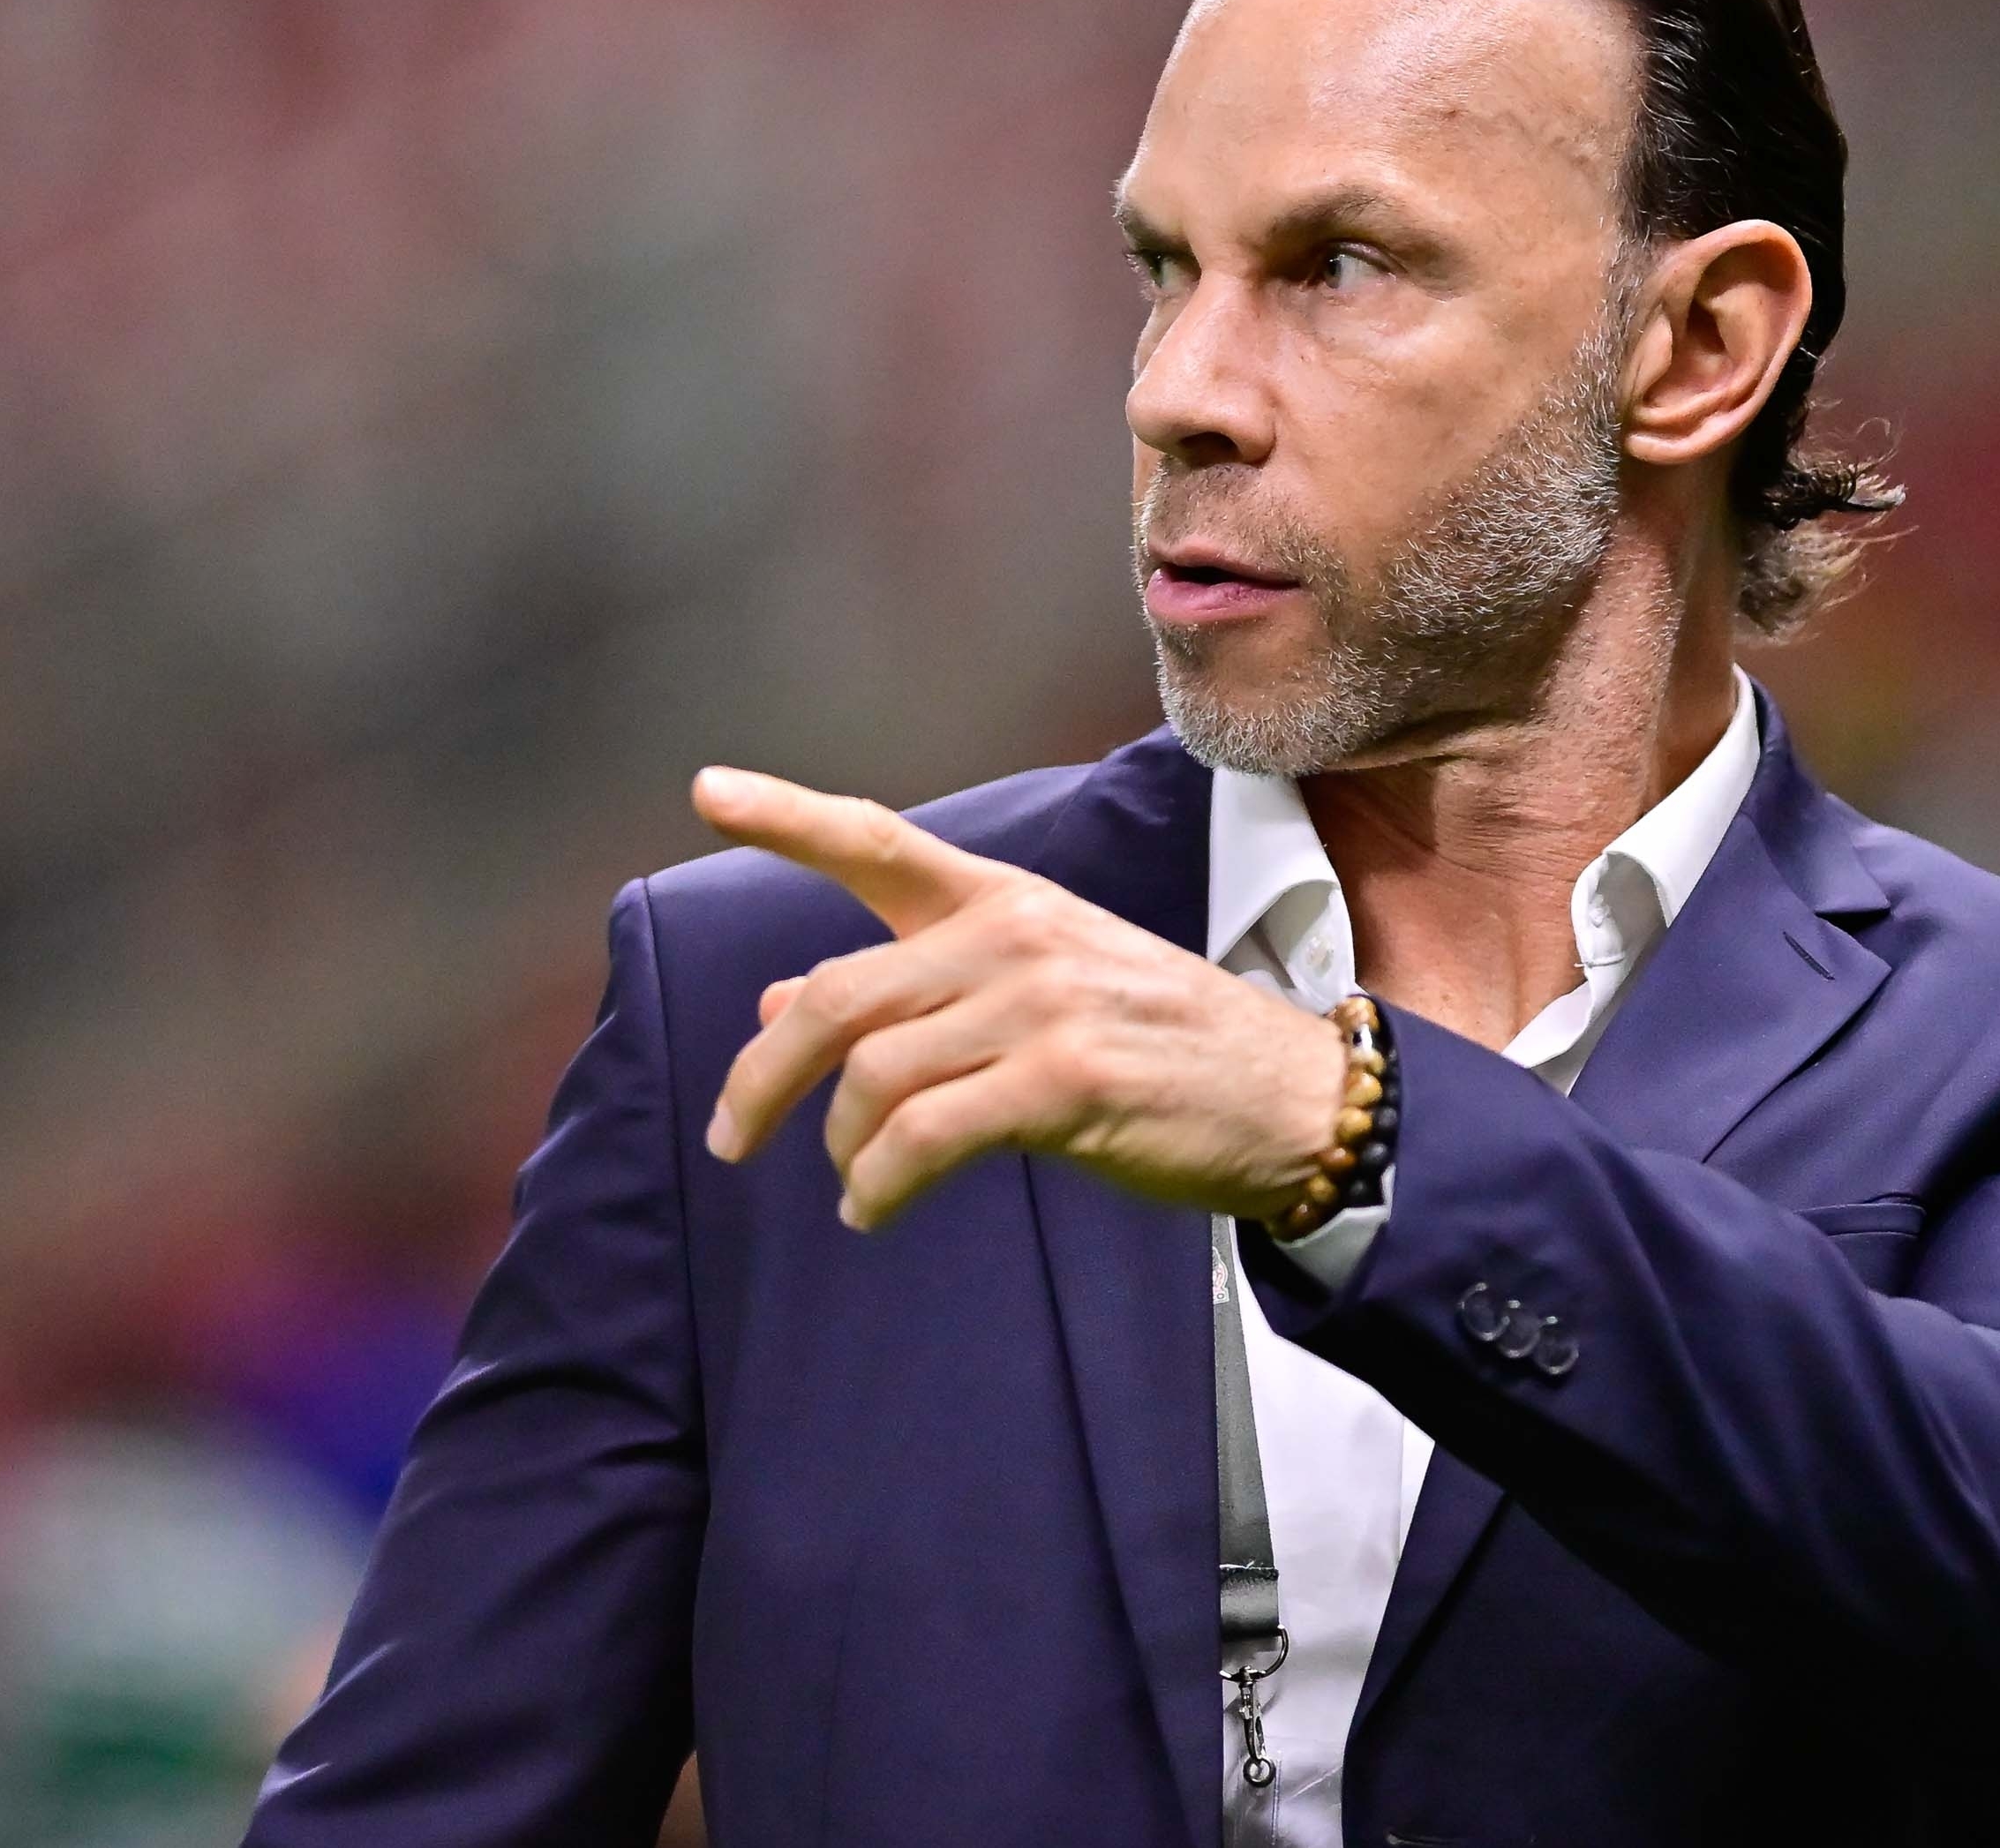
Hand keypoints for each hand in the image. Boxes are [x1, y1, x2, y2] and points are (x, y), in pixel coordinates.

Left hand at [689, 765, 1346, 1229]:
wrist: (1291, 1099)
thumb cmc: (1157, 1050)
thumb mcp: (1036, 996)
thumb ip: (910, 997)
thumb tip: (773, 1009)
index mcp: (1004, 900)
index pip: (878, 843)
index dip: (787, 816)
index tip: (708, 789)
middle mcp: (1013, 936)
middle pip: (837, 996)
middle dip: (764, 1075)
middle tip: (730, 1137)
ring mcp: (1040, 1005)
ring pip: (874, 1076)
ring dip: (840, 1149)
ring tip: (852, 1187)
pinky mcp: (1064, 1082)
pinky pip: (924, 1138)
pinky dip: (881, 1185)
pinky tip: (876, 1210)